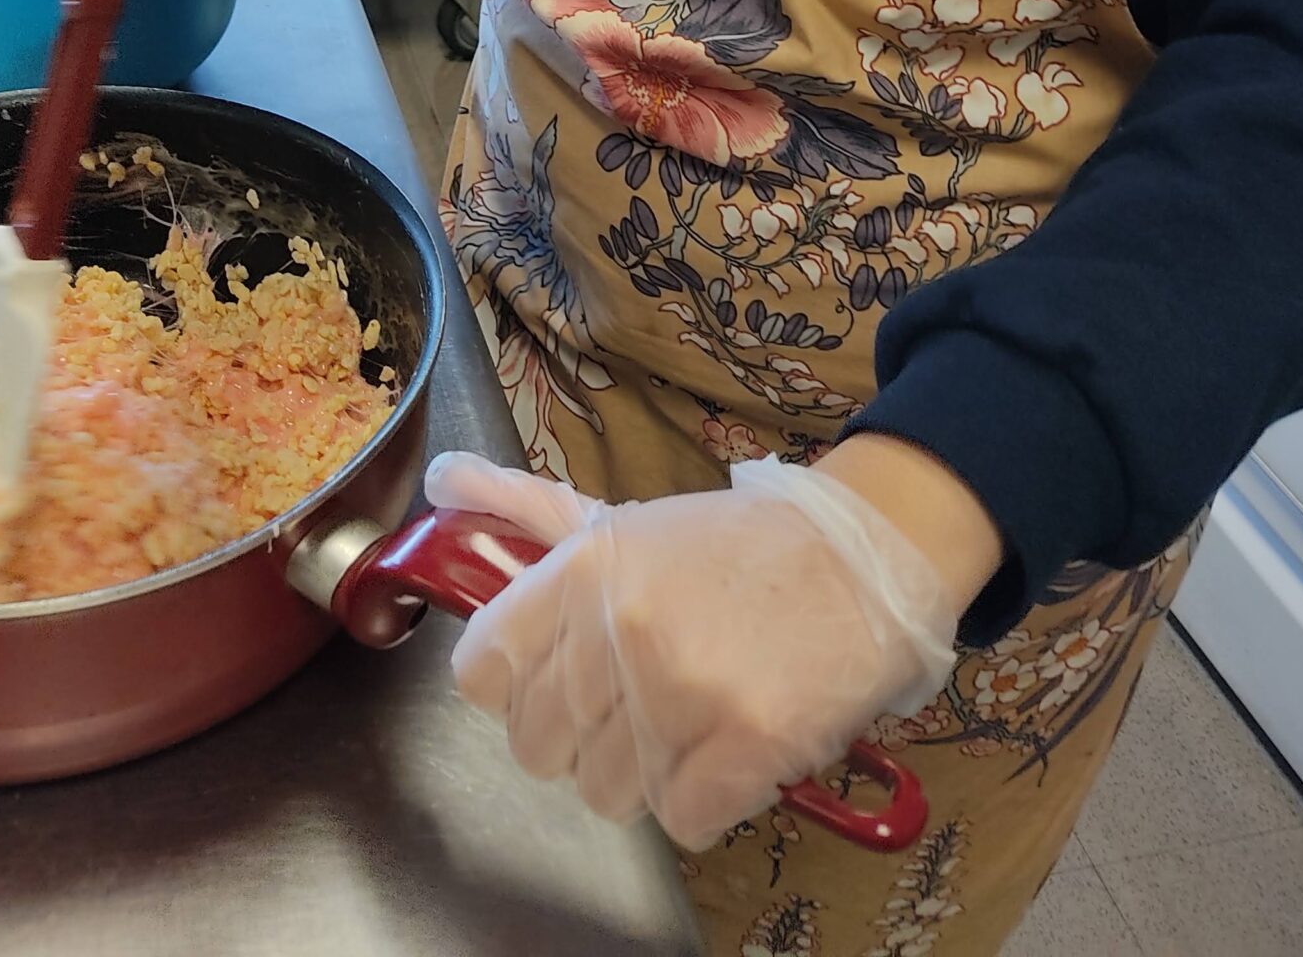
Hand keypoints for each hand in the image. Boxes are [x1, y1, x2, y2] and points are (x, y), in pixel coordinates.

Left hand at [425, 449, 960, 849]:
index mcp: (583, 569)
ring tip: (697, 710)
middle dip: (587, 736)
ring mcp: (681, 689)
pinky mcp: (744, 744)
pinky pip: (680, 821)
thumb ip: (524, 508)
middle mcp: (620, 628)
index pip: (482, 672)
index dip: (515, 691)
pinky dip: (708, 797)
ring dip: (650, 770)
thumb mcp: (622, 520)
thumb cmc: (734, 547)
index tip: (559, 680)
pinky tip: (734, 741)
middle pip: (540, 749)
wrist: (862, 558)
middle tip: (644, 694)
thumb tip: (440, 481)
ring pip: (606, 794)